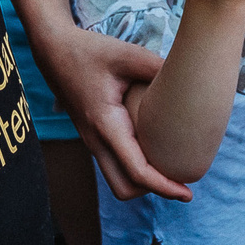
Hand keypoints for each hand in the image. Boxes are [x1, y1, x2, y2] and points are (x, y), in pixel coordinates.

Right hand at [31, 23, 186, 203]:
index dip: (164, 187)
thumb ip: (158, 68)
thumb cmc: (89, 51)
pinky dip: (134, 169)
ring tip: (171, 170)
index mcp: (105, 124)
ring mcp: (91, 141)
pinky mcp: (93, 136)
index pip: (136, 171)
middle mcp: (95, 140)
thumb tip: (191, 80)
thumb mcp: (127, 54)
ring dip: (143, 182)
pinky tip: (155, 152)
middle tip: (182, 183)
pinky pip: (114, 165)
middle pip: (124, 188)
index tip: (188, 195)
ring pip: (117, 180)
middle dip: (153, 191)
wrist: (54, 50)